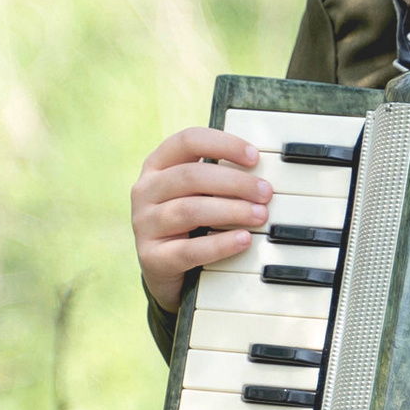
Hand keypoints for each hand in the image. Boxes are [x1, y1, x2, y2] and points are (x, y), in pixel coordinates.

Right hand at [131, 124, 268, 312]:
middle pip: (191, 176)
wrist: (163, 269)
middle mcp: (145, 190)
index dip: (223, 144)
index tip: (253, 157)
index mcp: (156, 165)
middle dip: (235, 182)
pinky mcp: (152, 257)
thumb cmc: (187, 221)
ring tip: (260, 215)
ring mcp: (144, 224)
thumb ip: (218, 177)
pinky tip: (244, 239)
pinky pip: (189, 249)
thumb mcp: (196, 192)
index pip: (187, 141)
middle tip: (265, 193)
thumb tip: (261, 174)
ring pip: (189, 210)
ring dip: (231, 211)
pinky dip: (220, 244)